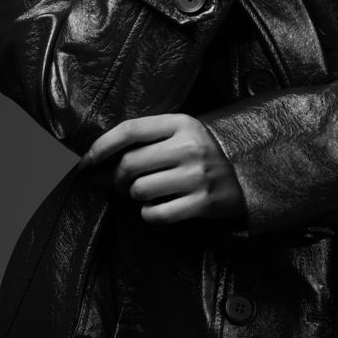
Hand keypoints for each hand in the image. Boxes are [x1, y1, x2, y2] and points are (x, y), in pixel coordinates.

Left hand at [75, 113, 245, 224]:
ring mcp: (197, 175)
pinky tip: (159, 207)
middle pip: (130, 165)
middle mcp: (189, 147)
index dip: (101, 146)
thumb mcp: (180, 134)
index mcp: (181, 123)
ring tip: (148, 193)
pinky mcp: (203, 202)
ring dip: (136, 196)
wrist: (251, 171)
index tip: (86, 160)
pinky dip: (150, 214)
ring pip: (140, 191)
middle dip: (118, 178)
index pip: (130, 130)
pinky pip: (156, 214)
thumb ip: (144, 143)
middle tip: (123, 183)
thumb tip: (93, 165)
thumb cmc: (205, 152)